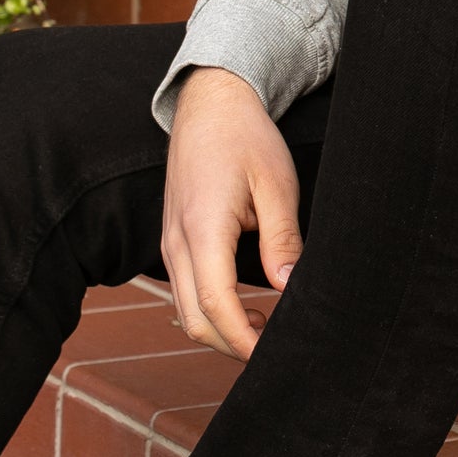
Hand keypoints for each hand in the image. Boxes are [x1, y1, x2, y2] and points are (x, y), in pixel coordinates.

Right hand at [162, 67, 304, 361]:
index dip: (244, 338)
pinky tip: (242, 306)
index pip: (216, 305)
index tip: (273, 353)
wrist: (210, 103)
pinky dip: (208, 310)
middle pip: (196, 320)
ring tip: (264, 329)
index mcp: (201, 229)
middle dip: (232, 343)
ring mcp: (168, 243)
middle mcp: (176, 243)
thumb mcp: (276, 183)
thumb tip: (288, 288)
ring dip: (220, 329)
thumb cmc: (246, 138)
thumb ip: (282, 237)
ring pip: (185, 310)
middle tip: (275, 346)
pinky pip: (183, 290)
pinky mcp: (172, 240)